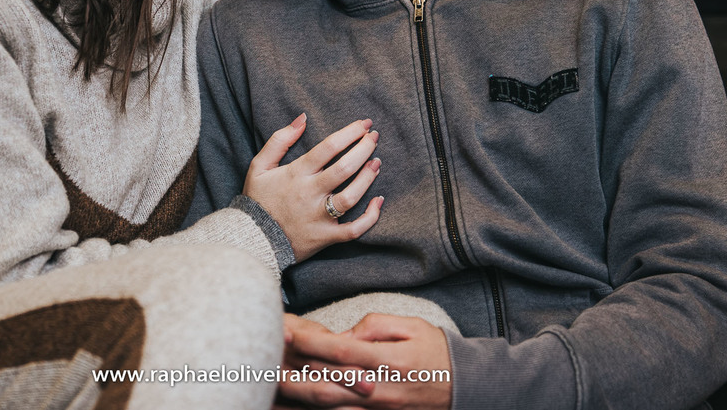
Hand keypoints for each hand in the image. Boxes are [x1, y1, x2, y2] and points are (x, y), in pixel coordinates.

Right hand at [243, 115, 382, 261]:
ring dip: (368, 178)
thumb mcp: (259, 166)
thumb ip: (279, 140)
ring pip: (351, 197)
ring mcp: (319, 217)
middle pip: (344, 168)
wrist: (252, 239)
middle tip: (374, 137)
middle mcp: (309, 193)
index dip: (350, 133)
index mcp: (296, 174)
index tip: (364, 124)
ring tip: (377, 163)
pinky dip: (370, 218)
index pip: (328, 147)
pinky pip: (354, 230)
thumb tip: (302, 118)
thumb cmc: (258, 199)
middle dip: (364, 149)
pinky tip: (378, 202)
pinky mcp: (325, 236)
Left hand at [276, 313, 452, 408]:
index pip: (340, 350)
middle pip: (324, 387)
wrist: (466, 387)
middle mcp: (377, 390)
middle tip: (260, 366)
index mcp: (387, 361)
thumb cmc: (436, 351)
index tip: (285, 329)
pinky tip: (291, 408)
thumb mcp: (411, 326)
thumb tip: (345, 334)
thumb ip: (375, 325)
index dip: (310, 341)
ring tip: (267, 389)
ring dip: (295, 400)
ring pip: (327, 408)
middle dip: (289, 377)